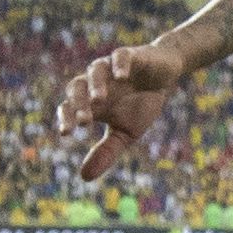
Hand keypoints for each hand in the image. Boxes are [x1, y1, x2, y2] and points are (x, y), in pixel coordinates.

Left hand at [58, 38, 193, 179]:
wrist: (166, 76)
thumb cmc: (141, 103)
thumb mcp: (125, 133)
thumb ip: (106, 152)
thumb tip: (84, 177)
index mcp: (92, 101)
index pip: (70, 107)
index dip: (67, 118)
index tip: (66, 134)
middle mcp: (98, 82)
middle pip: (76, 86)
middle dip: (78, 103)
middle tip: (84, 121)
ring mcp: (112, 67)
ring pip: (95, 69)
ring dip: (95, 84)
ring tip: (99, 100)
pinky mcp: (131, 55)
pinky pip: (120, 56)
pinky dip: (119, 65)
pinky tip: (121, 76)